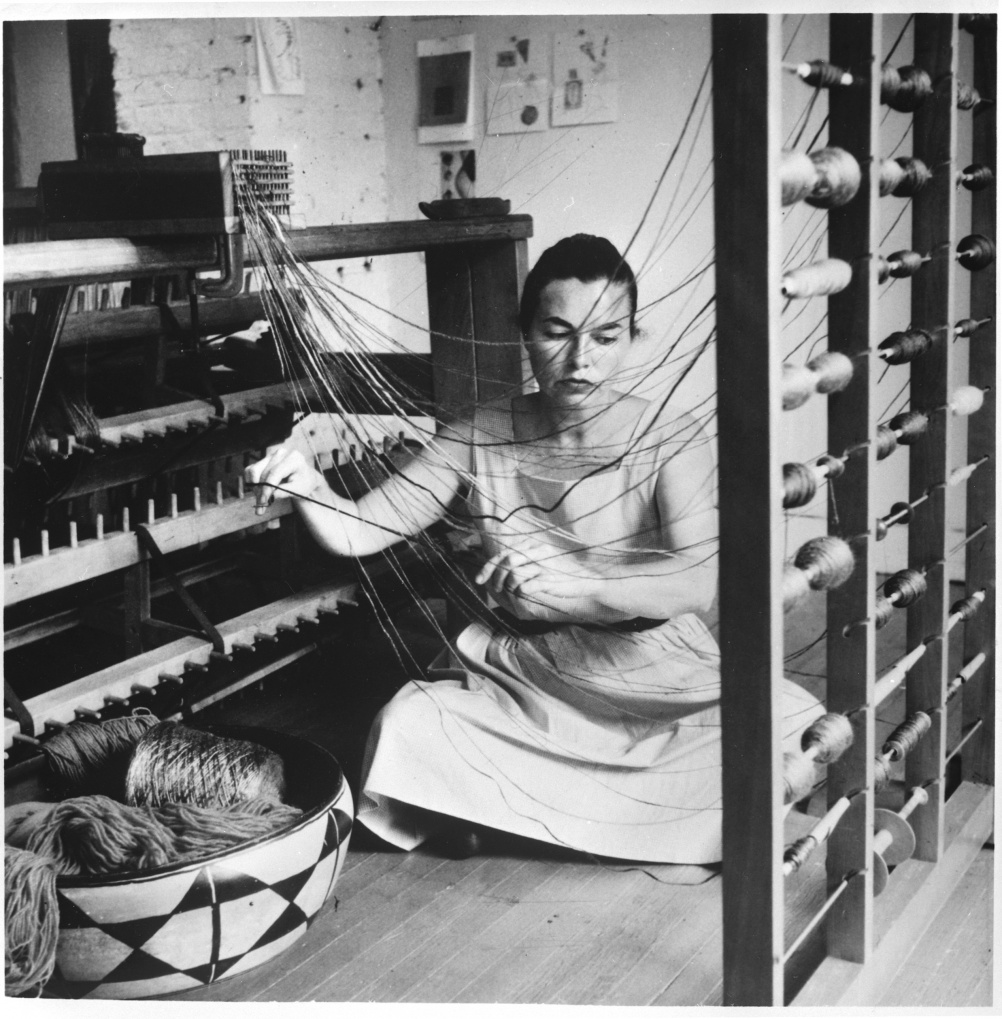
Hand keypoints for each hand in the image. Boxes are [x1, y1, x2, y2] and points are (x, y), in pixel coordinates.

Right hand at [244, 447, 324, 515]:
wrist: (305, 478)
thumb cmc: (303, 483)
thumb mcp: (298, 490)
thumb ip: (284, 492)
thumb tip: (270, 496)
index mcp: (293, 458)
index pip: (275, 472)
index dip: (267, 487)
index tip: (263, 501)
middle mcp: (280, 454)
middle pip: (263, 472)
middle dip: (260, 491)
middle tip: (261, 507)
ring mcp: (270, 456)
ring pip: (254, 471)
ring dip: (255, 488)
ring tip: (262, 501)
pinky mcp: (263, 461)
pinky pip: (250, 471)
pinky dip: (252, 483)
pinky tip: (259, 492)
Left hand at [476, 545, 604, 622]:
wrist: (586, 579)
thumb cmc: (560, 571)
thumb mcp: (540, 559)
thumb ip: (521, 559)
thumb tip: (495, 567)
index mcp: (533, 545)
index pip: (503, 553)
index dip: (488, 567)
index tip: (479, 579)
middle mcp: (538, 552)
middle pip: (506, 562)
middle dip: (496, 577)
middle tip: (496, 588)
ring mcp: (544, 565)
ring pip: (514, 574)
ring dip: (508, 585)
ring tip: (511, 590)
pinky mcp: (550, 579)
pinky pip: (526, 586)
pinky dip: (520, 592)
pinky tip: (524, 593)